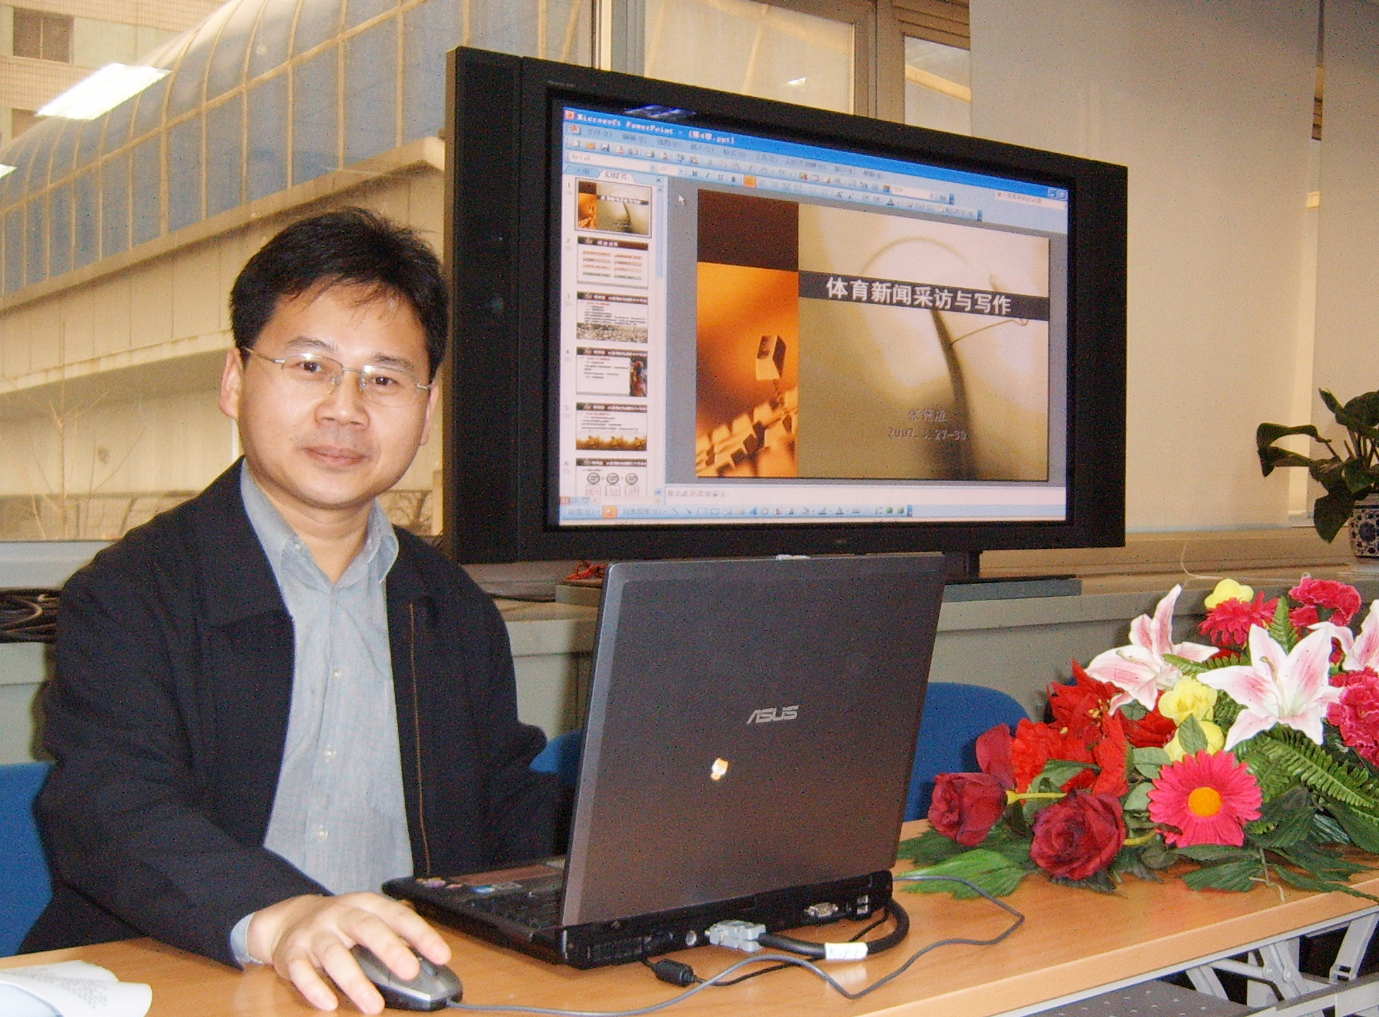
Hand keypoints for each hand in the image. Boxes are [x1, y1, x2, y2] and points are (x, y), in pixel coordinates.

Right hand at [246, 892, 450, 1012]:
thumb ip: (392, 937)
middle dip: (389, 949)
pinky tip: (329, 1004)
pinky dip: (314, 988)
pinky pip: (301, 971)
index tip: (441, 955)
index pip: (398, 916)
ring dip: (355, 981)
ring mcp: (315, 933)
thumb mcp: (367, 920)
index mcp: (366, 904)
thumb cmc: (340, 923)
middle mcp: (341, 914)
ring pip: (334, 954)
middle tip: (410, 972)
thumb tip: (425, 963)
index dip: (420, 934)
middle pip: (367, 928)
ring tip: (373, 1006)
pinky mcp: (292, 953)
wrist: (290, 918)